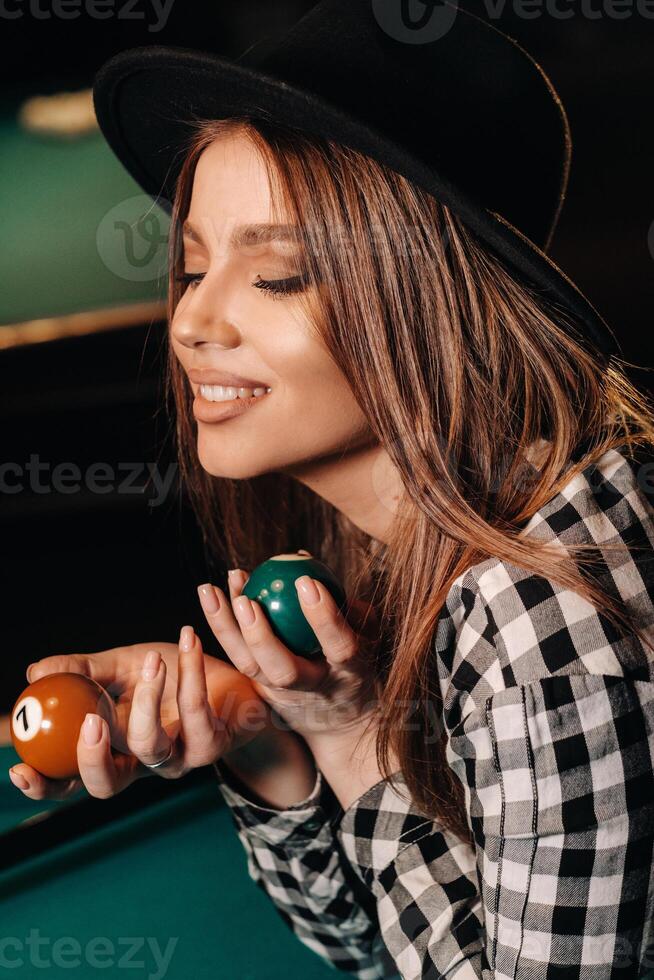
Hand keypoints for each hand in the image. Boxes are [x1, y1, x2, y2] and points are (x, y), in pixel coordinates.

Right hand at [8, 633, 262, 801]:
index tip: (20, 769)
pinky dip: (189, 671)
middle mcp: (144, 763)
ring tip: (151, 659)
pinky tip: (188, 640)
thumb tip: (34, 673)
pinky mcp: (215, 743)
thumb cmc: (177, 675)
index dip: (45, 784)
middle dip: (92, 757)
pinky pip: (196, 712)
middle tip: (89, 721)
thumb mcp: (126, 665)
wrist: (242, 679)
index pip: (71, 780)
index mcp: (115, 748)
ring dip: (145, 698)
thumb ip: (84, 671)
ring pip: (152, 745)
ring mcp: (180, 758)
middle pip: (108, 784)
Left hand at [197, 569, 380, 749]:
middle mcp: (313, 687)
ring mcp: (282, 694)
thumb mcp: (368, 634)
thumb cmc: (357, 658)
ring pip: (249, 667)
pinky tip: (212, 595)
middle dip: (261, 636)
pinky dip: (224, 627)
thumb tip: (305, 559)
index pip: (339, 646)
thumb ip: (346, 600)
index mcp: (348, 672)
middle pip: (283, 671)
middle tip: (246, 599)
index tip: (306, 581)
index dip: (324, 617)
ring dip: (226, 628)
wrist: (340, 720)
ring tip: (210, 590)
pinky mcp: (259, 693)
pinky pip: (238, 658)